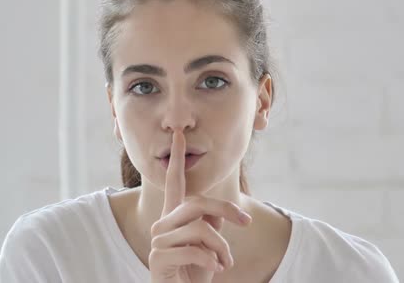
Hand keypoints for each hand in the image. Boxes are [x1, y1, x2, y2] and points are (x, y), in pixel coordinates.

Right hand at [149, 130, 252, 282]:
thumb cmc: (196, 272)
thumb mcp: (210, 244)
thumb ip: (212, 222)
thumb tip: (221, 212)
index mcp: (174, 216)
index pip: (174, 182)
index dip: (178, 158)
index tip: (179, 134)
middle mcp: (162, 223)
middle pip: (196, 202)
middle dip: (226, 209)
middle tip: (246, 222)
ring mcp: (157, 240)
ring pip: (200, 228)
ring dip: (222, 248)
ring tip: (225, 263)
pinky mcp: (157, 258)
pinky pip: (194, 250)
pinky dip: (213, 260)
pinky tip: (216, 270)